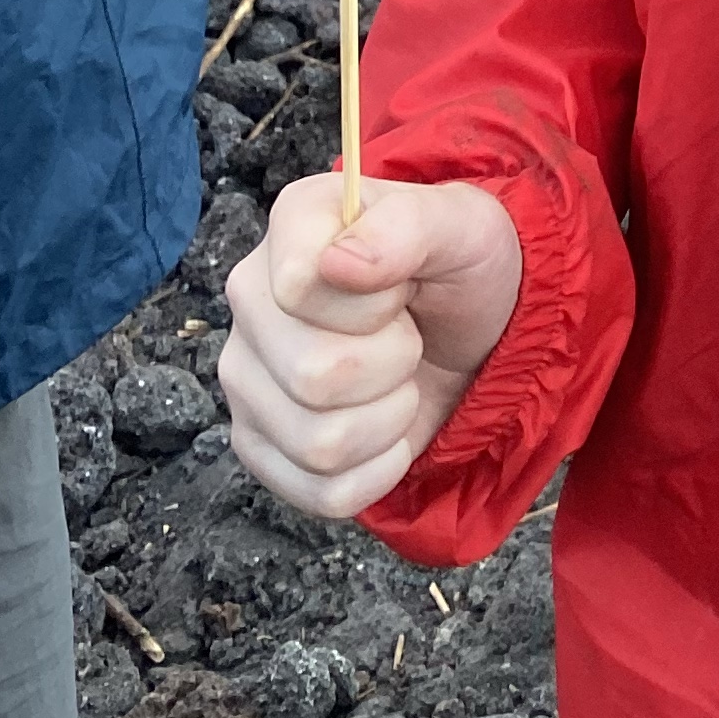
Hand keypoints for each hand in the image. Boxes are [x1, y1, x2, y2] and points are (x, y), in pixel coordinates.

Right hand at [221, 170, 522, 519]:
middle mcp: (251, 300)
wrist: (472, 329)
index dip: (373, 304)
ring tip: (397, 378)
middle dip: (393, 364)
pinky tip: (386, 428)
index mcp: (292, 225)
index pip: (300, 287)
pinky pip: (322, 493)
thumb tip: (337, 262)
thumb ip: (405, 226)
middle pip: (313, 375)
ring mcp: (246, 378)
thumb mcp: (462, 224)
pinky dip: (378, 470)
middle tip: (408, 335)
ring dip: (390, 419)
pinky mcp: (260, 446)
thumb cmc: (463, 265)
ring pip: (319, 443)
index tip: (400, 288)